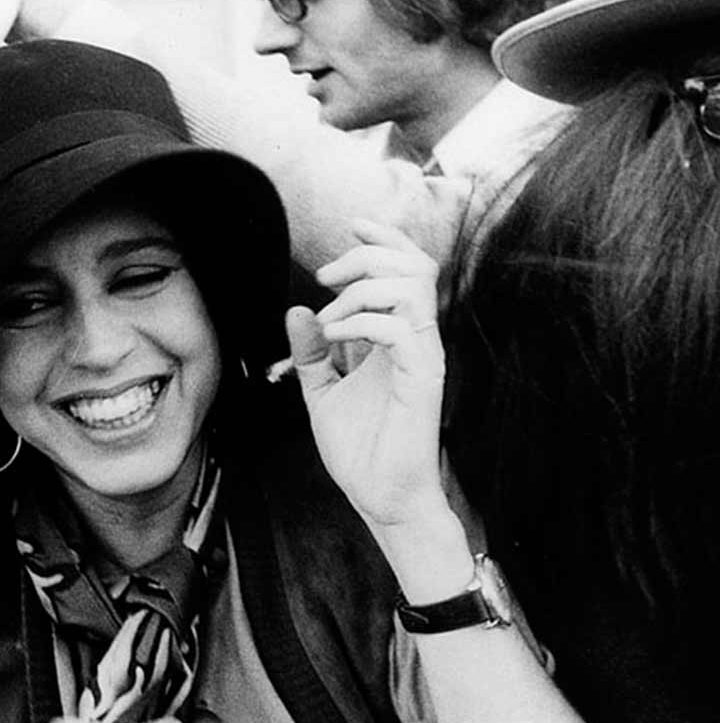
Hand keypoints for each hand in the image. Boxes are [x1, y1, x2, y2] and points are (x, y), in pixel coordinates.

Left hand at [284, 219, 447, 530]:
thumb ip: (310, 353)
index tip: (352, 226)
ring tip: (330, 316)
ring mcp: (422, 357)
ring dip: (363, 288)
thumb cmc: (359, 449)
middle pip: (412, 265)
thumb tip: (297, 309)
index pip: (405, 269)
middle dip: (366, 256)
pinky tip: (335, 337)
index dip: (384, 239)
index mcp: (395, 337)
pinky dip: (364, 321)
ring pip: (413, 287)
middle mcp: (414, 340)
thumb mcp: (320, 392)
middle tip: (326, 276)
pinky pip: (404, 328)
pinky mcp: (424, 378)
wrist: (379, 497)